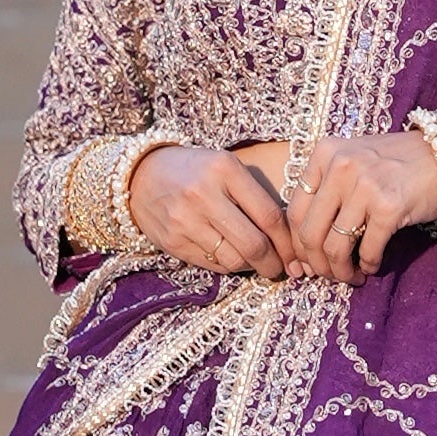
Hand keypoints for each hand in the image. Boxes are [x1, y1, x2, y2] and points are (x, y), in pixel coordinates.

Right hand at [128, 144, 299, 279]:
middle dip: (273, 263)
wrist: (141, 175)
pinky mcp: (172, 242)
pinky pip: (212, 265)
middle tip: (280, 268)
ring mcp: (185, 220)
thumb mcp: (226, 167)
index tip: (295, 254)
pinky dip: (228, 265)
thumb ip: (254, 194)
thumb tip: (288, 238)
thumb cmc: (195, 171)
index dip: (287, 242)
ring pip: (233, 259)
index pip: (269, 215)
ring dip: (250, 267)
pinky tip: (230, 256)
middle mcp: (204, 195)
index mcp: (225, 169)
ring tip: (254, 261)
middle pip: (253, 244)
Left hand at [284, 126, 436, 281]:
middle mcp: (341, 166)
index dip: (297, 246)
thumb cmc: (395, 163)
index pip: (294, 212)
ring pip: (336, 247)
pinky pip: (368, 250)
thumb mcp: (352, 161)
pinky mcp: (390, 207)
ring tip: (351, 277)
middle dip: (317, 264)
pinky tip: (372, 267)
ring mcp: (365, 186)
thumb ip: (327, 192)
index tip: (307, 263)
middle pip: (310, 233)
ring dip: (341, 271)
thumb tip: (305, 249)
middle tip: (328, 276)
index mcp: (325, 153)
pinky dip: (368, 265)